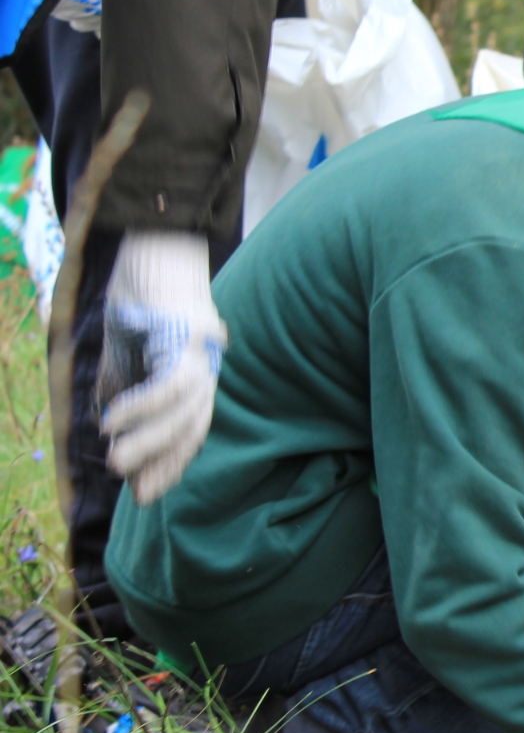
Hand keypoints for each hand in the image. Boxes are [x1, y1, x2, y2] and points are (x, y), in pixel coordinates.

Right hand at [99, 232, 225, 503]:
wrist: (152, 239)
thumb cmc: (140, 286)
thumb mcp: (126, 344)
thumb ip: (122, 382)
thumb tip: (107, 425)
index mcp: (198, 366)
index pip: (193, 425)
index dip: (173, 460)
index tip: (149, 491)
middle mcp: (208, 361)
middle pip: (196, 425)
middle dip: (167, 462)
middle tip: (137, 493)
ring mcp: (202, 349)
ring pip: (184, 412)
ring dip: (149, 442)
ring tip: (117, 463)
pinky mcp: (189, 336)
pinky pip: (168, 385)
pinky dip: (141, 408)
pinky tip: (112, 422)